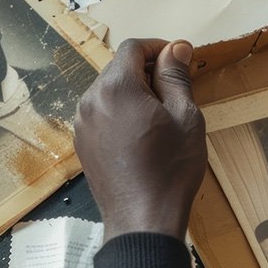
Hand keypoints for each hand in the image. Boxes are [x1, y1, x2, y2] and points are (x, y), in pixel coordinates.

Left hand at [74, 38, 206, 241]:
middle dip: (147, 71)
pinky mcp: (82, 143)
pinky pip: (102, 113)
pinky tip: (142, 134)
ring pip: (109, 91)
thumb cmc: (170, 169)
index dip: (158, 47)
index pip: (133, 47)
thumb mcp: (185, 116)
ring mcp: (82, 123)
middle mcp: (91, 100)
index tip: (178, 59)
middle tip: (175, 91)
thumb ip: (176, 76)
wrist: (142, 220)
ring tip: (160, 116)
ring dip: (133, 93)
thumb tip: (176, 48)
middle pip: (119, 68)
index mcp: (116, 88)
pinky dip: (121, 112)